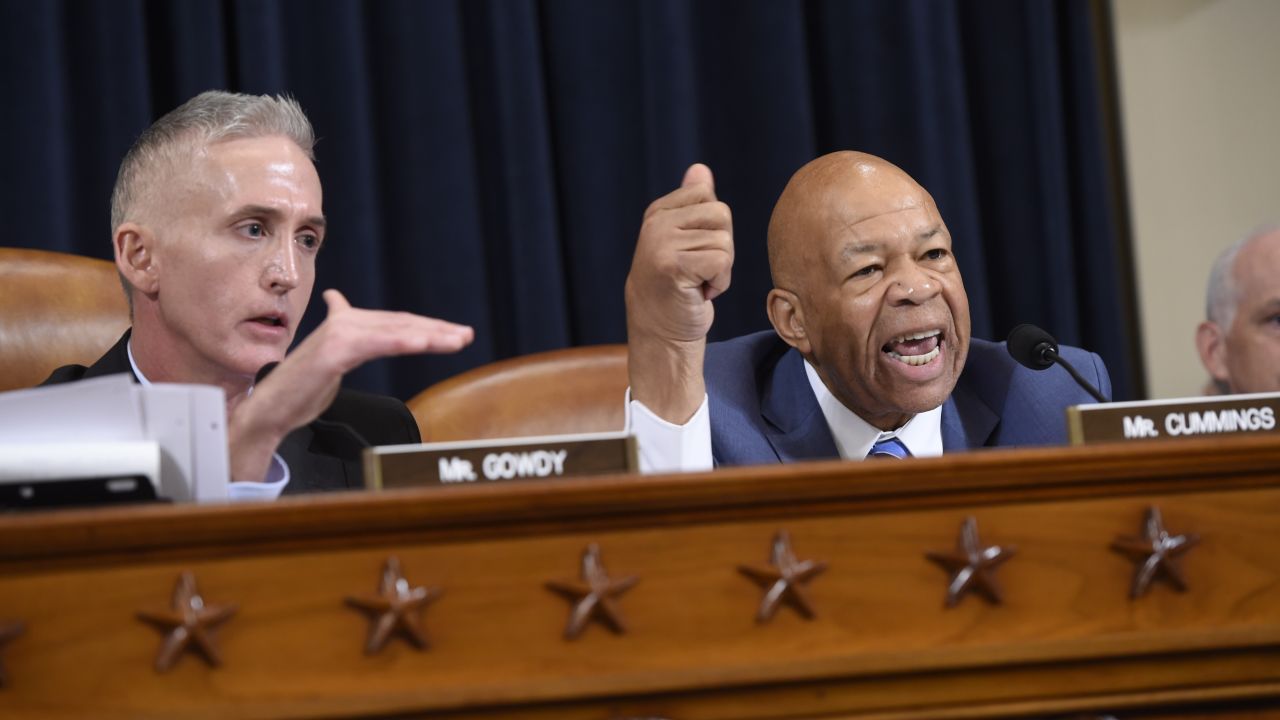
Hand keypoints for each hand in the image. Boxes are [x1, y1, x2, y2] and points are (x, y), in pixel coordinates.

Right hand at [227, 290, 473, 481]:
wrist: (271, 408)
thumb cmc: (301, 387)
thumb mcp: (332, 358)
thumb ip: (346, 338)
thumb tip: (337, 302)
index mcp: (347, 323)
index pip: (397, 322)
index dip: (429, 327)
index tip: (457, 334)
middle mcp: (345, 323)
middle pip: (401, 323)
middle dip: (437, 330)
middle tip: (466, 335)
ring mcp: (338, 335)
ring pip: (394, 331)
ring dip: (430, 335)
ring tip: (456, 340)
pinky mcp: (334, 351)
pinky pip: (376, 344)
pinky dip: (402, 340)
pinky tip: (425, 342)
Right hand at [624, 164, 732, 422]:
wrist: (660, 334)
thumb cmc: (677, 289)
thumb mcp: (684, 241)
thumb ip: (692, 205)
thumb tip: (700, 169)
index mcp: (657, 212)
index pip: (708, 197)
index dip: (713, 230)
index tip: (694, 254)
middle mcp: (655, 223)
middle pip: (721, 214)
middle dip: (722, 247)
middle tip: (699, 272)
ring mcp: (660, 243)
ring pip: (724, 240)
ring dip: (721, 269)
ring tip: (697, 284)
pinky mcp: (672, 264)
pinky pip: (721, 260)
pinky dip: (720, 282)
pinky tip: (700, 293)